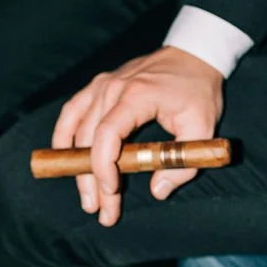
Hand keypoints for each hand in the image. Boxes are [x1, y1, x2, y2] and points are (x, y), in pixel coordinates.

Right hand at [52, 45, 224, 226]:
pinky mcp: (98, 85)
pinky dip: (64, 136)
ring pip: (78, 130)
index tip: (111, 191)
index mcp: (137, 95)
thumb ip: (183, 163)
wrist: (193, 54)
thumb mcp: (203, 127)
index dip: (103, 165)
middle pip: (90, 139)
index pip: (108, 133)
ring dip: (77, 166)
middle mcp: (113, 87)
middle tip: (100, 211)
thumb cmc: (198, 91)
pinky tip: (64, 158)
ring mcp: (102, 84)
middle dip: (92, 179)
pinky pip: (72, 112)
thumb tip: (158, 191)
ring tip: (86, 197)